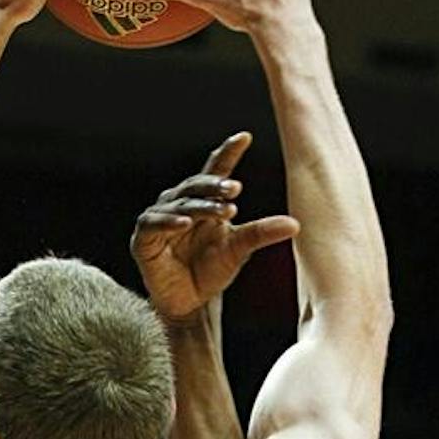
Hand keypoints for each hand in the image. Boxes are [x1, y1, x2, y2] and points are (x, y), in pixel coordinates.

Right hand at [131, 132, 299, 322]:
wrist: (189, 302)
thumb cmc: (210, 270)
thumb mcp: (239, 249)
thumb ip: (261, 233)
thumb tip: (295, 224)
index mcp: (204, 201)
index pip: (216, 171)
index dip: (227, 153)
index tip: (244, 137)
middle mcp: (180, 204)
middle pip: (196, 185)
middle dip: (215, 185)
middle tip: (236, 189)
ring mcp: (159, 219)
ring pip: (180, 204)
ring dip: (200, 206)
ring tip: (222, 211)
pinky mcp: (143, 238)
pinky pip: (154, 224)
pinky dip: (169, 222)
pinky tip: (186, 223)